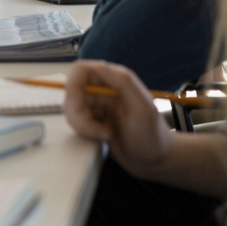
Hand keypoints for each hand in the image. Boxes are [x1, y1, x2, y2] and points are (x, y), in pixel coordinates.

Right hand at [63, 60, 174, 180]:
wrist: (155, 160)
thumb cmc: (152, 134)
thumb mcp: (142, 107)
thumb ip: (122, 81)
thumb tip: (96, 65)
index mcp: (115, 78)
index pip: (81, 70)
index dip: (72, 84)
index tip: (76, 105)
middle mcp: (103, 88)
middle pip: (72, 91)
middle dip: (78, 113)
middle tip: (96, 128)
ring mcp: (97, 105)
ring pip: (71, 108)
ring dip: (83, 125)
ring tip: (105, 134)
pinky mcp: (93, 120)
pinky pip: (76, 121)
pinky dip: (85, 131)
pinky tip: (104, 136)